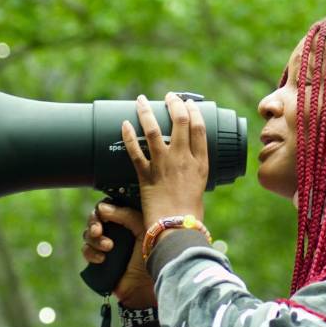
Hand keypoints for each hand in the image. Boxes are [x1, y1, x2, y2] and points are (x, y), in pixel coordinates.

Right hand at [82, 202, 156, 308]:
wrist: (148, 285)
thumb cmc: (152, 255)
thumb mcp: (143, 229)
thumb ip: (126, 215)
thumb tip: (101, 207)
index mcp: (129, 220)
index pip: (110, 206)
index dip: (102, 208)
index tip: (102, 213)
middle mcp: (118, 230)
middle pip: (95, 218)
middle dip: (94, 223)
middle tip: (98, 231)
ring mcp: (108, 244)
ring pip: (89, 233)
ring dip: (95, 240)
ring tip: (108, 248)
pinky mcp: (100, 260)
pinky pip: (86, 250)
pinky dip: (90, 253)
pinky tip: (102, 259)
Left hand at [122, 93, 208, 232]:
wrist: (177, 229)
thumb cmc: (190, 214)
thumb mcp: (200, 187)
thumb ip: (194, 171)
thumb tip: (187, 161)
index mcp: (201, 163)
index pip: (200, 128)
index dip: (194, 112)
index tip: (188, 103)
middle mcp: (184, 159)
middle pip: (181, 122)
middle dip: (174, 104)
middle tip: (168, 97)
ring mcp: (164, 166)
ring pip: (155, 130)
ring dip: (146, 112)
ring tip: (141, 100)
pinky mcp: (146, 175)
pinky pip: (135, 151)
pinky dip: (128, 136)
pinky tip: (125, 124)